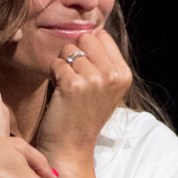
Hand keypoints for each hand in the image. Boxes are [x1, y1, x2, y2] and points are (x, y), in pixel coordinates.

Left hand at [36, 30, 131, 156]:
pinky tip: (60, 94)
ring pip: (68, 50)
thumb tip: (92, 31)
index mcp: (124, 73)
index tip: (85, 71)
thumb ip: (102, 60)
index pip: (101, 36)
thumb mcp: (104, 87)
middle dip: (74, 54)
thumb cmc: (82, 114)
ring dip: (62, 66)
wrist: (70, 146)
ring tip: (67, 88)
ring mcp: (94, 79)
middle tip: (74, 79)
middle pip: (85, 38)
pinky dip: (53, 76)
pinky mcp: (73, 84)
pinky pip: (56, 63)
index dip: (87, 49)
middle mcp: (113, 75)